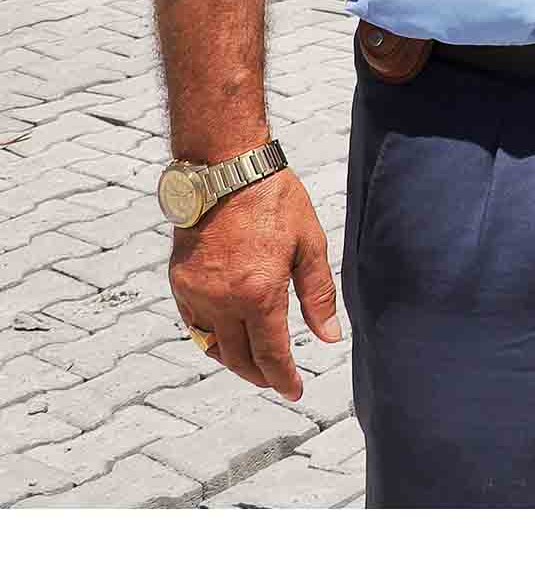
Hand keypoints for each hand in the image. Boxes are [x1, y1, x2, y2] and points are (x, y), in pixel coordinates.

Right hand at [167, 165, 332, 401]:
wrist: (224, 171)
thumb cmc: (275, 203)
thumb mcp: (310, 248)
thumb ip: (318, 296)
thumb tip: (329, 337)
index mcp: (258, 294)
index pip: (270, 354)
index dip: (283, 379)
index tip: (294, 391)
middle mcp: (221, 299)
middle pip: (238, 357)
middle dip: (260, 376)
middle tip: (277, 382)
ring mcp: (195, 291)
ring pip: (210, 344)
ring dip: (232, 360)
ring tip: (255, 364)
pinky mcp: (179, 279)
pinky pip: (192, 322)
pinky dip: (210, 337)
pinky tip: (228, 336)